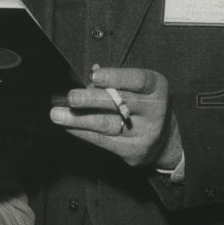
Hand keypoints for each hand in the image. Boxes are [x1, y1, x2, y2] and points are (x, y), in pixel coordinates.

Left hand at [50, 65, 181, 168]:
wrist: (166, 138)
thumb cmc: (142, 101)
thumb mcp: (136, 86)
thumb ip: (113, 79)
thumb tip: (91, 72)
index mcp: (156, 88)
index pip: (138, 80)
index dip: (115, 77)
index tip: (93, 75)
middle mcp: (155, 111)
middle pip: (120, 103)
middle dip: (92, 100)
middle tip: (71, 97)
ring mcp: (145, 134)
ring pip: (108, 124)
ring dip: (79, 119)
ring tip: (57, 114)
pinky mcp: (134, 152)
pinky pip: (103, 142)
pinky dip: (83, 133)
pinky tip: (67, 126)